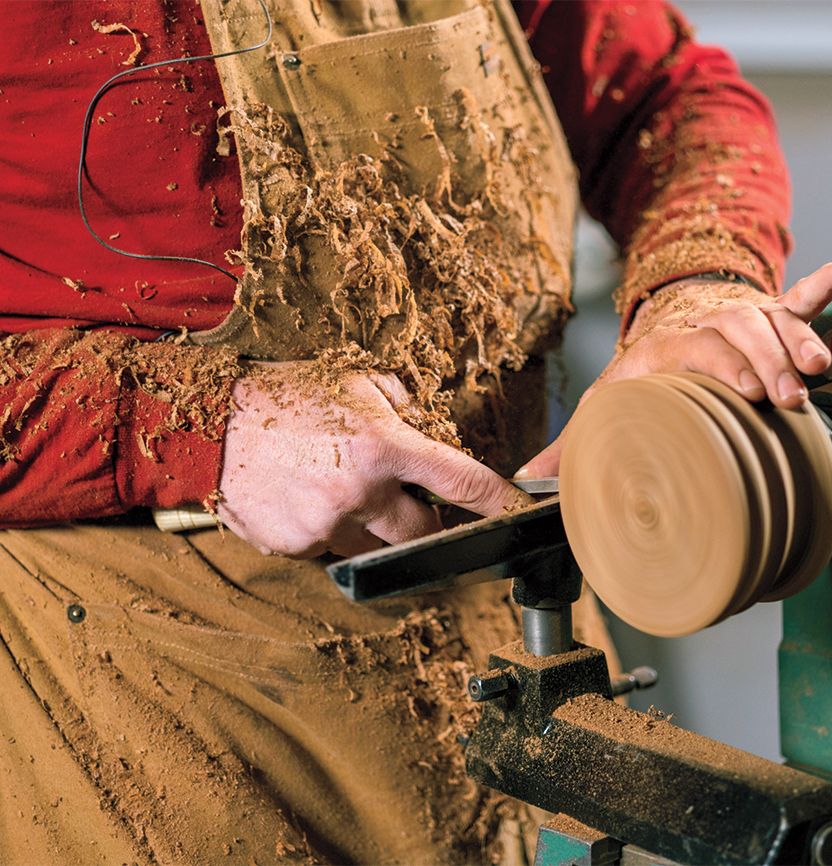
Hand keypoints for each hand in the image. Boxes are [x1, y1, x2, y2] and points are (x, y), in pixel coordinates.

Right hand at [217, 364, 530, 557]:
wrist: (207, 421)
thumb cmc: (285, 394)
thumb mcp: (356, 380)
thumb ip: (403, 406)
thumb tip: (431, 434)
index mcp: (384, 446)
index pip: (463, 482)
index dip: (499, 501)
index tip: (520, 513)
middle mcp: (360, 493)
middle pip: (424, 533)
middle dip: (424, 520)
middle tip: (401, 495)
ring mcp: (325, 526)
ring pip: (377, 548)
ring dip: (375, 528)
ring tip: (340, 488)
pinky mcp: (294, 547)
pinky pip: (331, 552)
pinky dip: (330, 533)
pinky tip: (307, 499)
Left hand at [519, 254, 831, 476]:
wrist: (663, 324)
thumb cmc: (641, 375)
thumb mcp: (604, 403)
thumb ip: (571, 443)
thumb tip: (526, 481)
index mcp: (666, 346)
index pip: (698, 348)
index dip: (725, 367)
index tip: (748, 393)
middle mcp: (706, 324)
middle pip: (740, 330)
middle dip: (768, 361)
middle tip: (789, 398)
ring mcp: (743, 316)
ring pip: (774, 318)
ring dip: (799, 339)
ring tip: (820, 366)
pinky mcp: (771, 314)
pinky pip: (800, 297)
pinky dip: (825, 282)